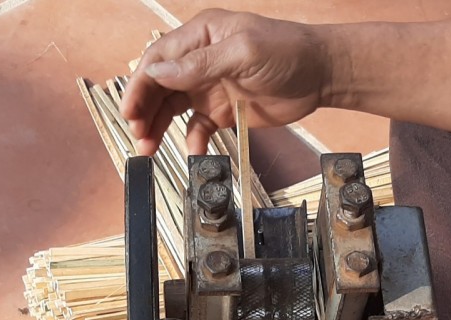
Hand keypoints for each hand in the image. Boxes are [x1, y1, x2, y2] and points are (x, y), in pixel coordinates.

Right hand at [120, 9, 337, 154]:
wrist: (320, 75)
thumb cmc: (287, 52)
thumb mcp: (242, 53)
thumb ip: (200, 64)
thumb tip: (160, 72)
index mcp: (200, 36)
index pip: (159, 60)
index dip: (140, 85)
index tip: (130, 110)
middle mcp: (199, 61)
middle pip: (160, 86)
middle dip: (144, 110)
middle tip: (137, 134)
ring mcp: (209, 87)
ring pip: (173, 108)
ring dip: (159, 127)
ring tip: (148, 148)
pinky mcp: (222, 111)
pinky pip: (198, 128)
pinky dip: (192, 141)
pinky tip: (191, 152)